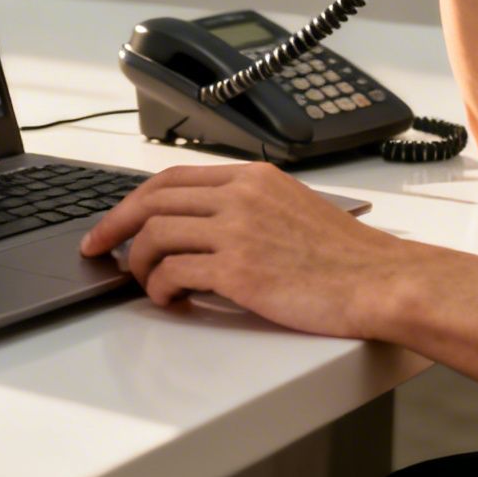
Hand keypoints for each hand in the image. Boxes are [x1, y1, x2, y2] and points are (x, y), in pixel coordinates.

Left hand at [79, 163, 420, 337]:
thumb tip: (201, 226)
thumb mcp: (294, 207)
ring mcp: (239, 231)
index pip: (173, 178)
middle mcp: (242, 196)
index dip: (133, 200)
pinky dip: (160, 288)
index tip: (113, 222)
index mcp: (253, 177)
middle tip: (98, 249)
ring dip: (139, 263)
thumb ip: (248, 206)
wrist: (380, 281)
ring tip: (148, 284)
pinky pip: (174, 272)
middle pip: (152, 200)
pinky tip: (171, 299)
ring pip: (155, 235)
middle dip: (115, 227)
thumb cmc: (345, 256)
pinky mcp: (239, 269)